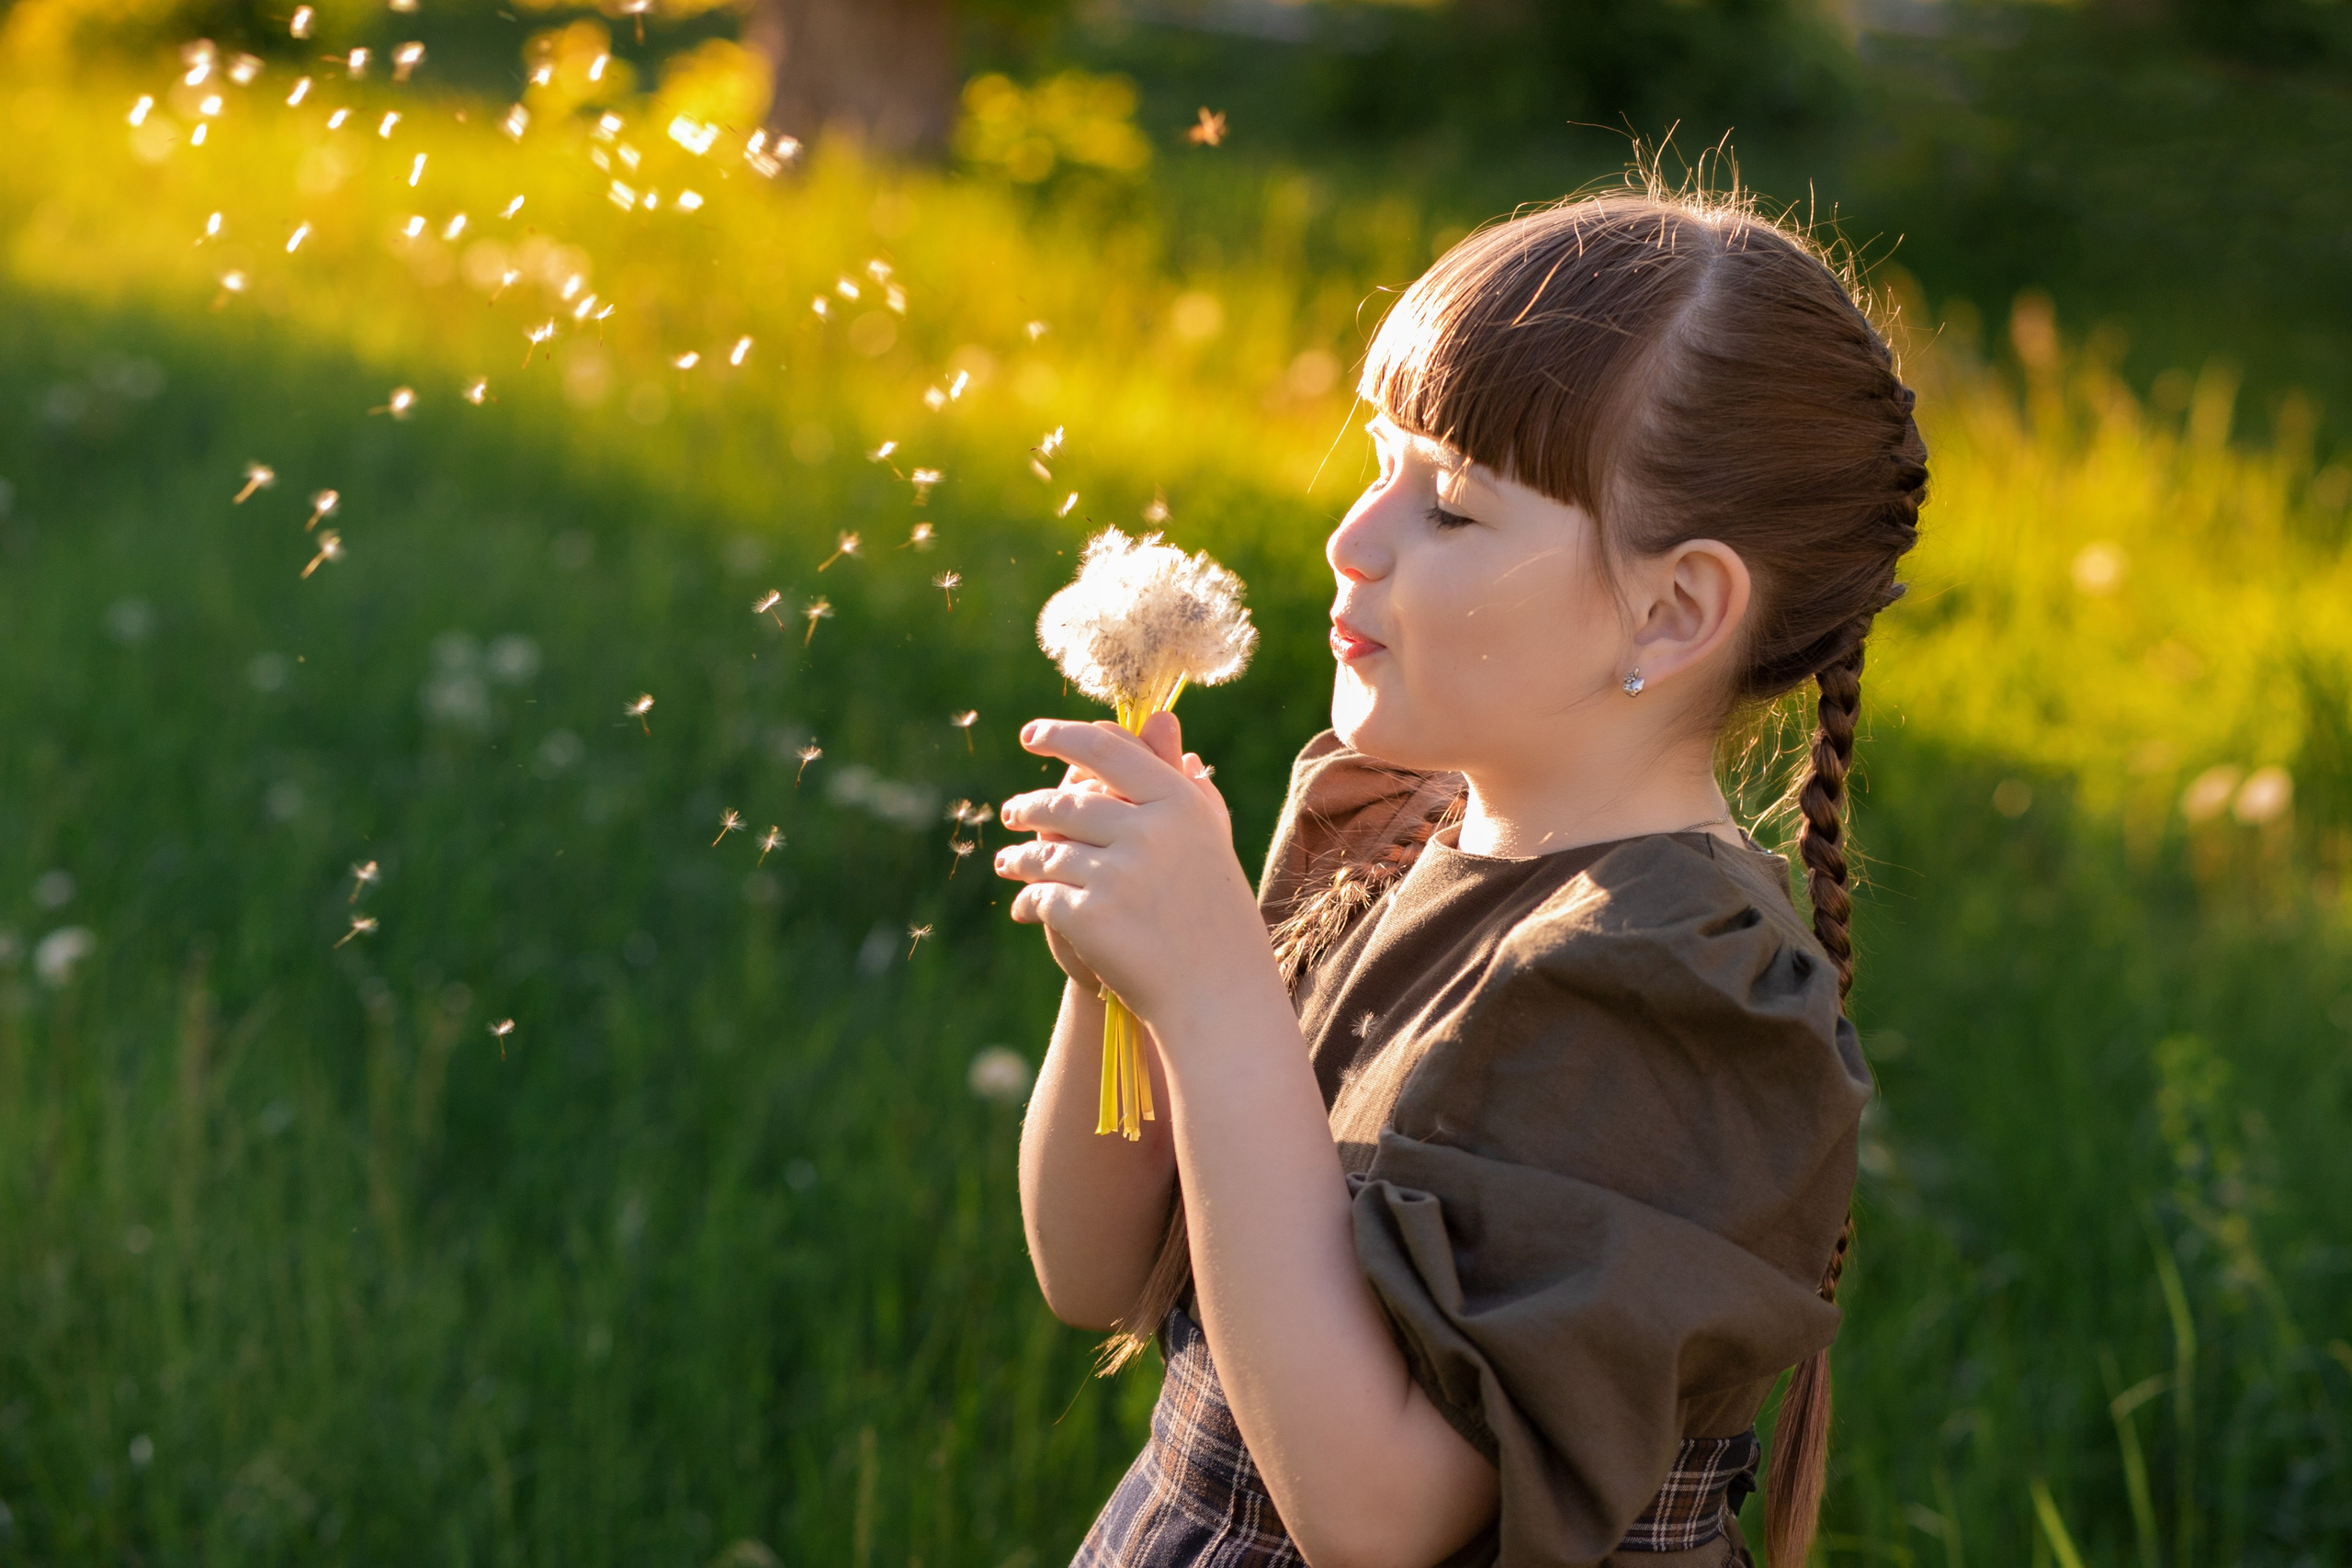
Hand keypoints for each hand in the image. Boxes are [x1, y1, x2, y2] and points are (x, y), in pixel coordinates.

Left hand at [994, 712, 1275, 1037]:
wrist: (1217, 995)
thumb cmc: (1216, 915)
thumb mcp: (1208, 839)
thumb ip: (1182, 778)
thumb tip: (1160, 720)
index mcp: (1179, 803)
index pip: (1106, 749)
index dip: (1061, 736)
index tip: (1032, 734)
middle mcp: (1148, 832)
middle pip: (1066, 802)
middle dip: (1030, 807)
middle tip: (1013, 811)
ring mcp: (1117, 875)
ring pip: (1045, 851)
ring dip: (1020, 858)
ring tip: (1010, 863)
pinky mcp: (1090, 917)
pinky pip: (1040, 896)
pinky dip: (1029, 902)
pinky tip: (1024, 907)